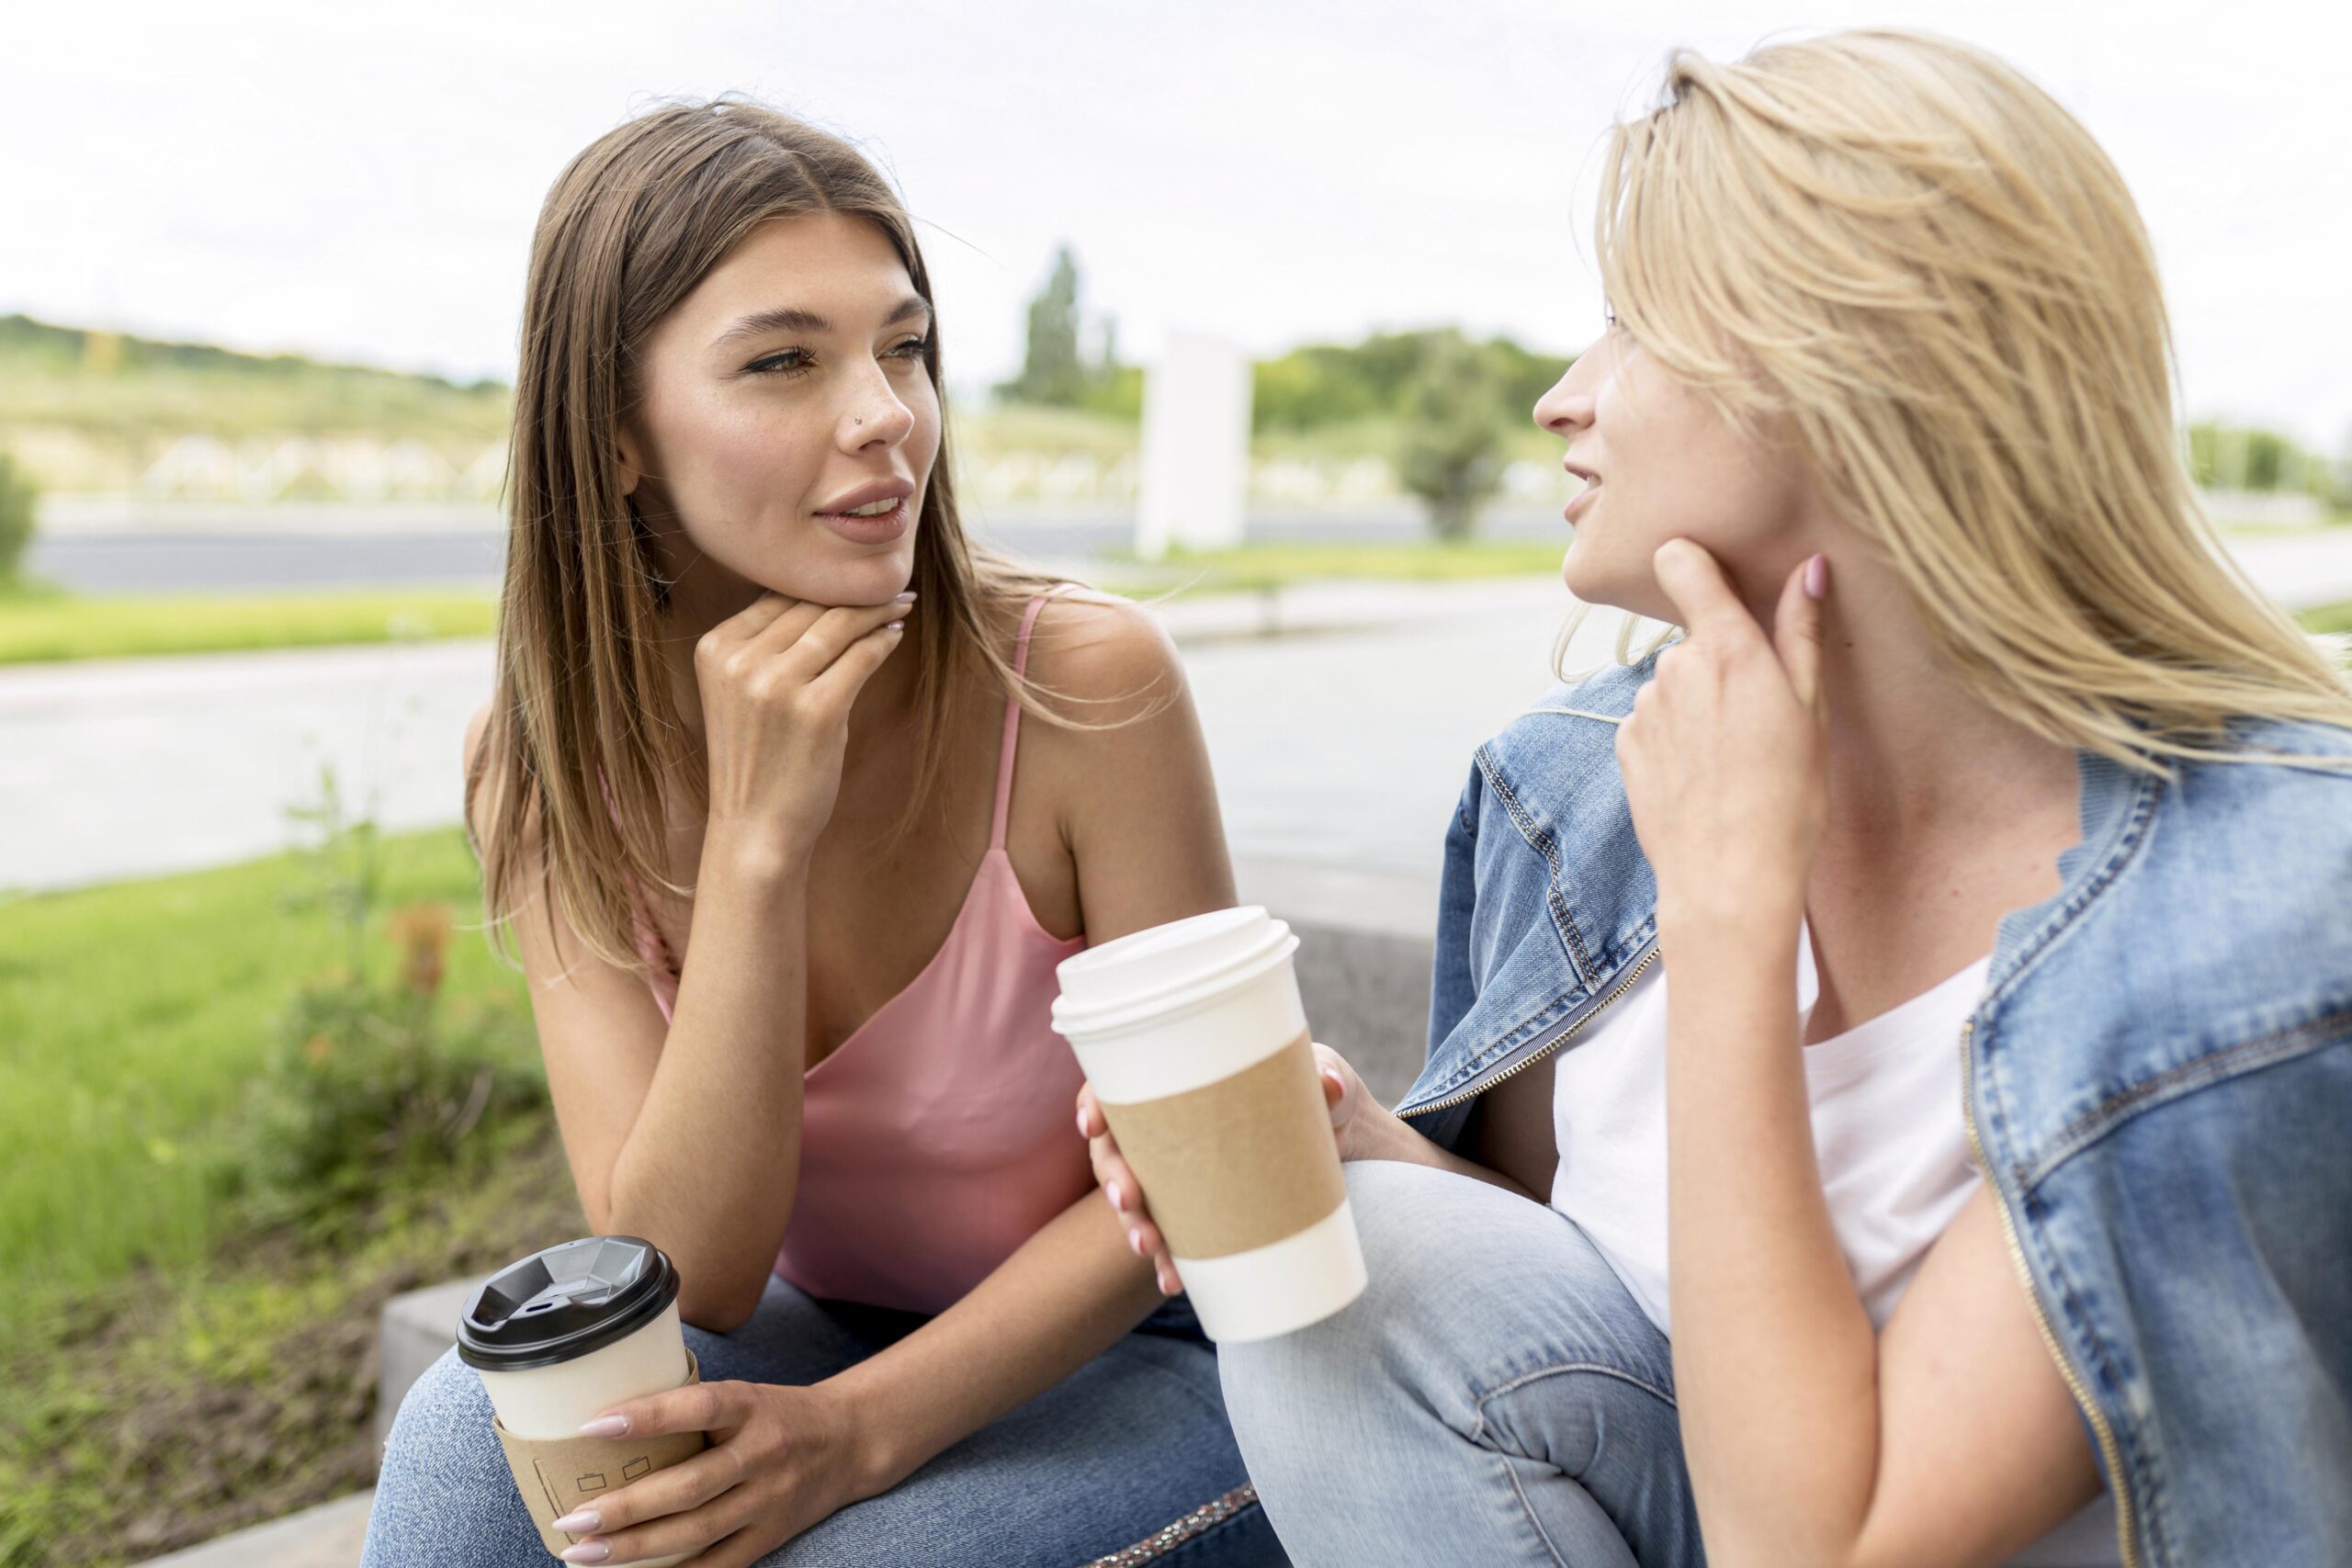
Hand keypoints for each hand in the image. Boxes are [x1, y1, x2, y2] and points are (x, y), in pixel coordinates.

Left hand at [545, 1377, 874, 1565]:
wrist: (849, 1442)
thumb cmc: (777, 1414)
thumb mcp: (742, 1394)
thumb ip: (690, 1407)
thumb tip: (605, 1419)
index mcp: (749, 1407)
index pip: (697, 1407)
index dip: (646, 1416)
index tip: (591, 1425)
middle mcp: (761, 1453)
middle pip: (688, 1487)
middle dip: (624, 1507)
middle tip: (571, 1519)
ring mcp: (768, 1500)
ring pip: (695, 1532)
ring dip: (634, 1547)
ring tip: (583, 1553)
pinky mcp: (770, 1536)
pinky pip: (717, 1564)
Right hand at [693, 592, 910, 866]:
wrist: (756, 829)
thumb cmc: (756, 761)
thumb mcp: (741, 694)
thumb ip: (765, 648)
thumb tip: (821, 598)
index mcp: (715, 649)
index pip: (775, 598)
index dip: (819, 586)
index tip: (850, 581)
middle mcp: (740, 661)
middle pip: (809, 606)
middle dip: (853, 593)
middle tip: (888, 584)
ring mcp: (777, 684)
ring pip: (839, 625)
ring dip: (876, 610)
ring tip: (900, 605)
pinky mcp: (817, 709)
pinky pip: (862, 656)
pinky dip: (883, 640)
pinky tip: (895, 634)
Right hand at [1077, 1043, 1374, 1296]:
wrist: (1343, 1139)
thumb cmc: (1317, 1091)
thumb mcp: (1324, 1076)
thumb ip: (1327, 1078)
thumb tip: (1331, 1086)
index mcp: (1181, 1082)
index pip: (1117, 1085)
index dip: (1094, 1103)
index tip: (1092, 1125)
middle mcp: (1167, 1129)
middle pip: (1115, 1149)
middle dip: (1112, 1177)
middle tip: (1126, 1199)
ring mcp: (1178, 1175)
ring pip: (1133, 1199)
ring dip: (1132, 1225)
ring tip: (1149, 1247)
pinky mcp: (1200, 1212)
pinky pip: (1172, 1239)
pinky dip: (1169, 1261)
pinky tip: (1174, 1281)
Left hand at [1616, 540, 1828, 942]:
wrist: (1730, 878)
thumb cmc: (1789, 796)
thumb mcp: (1811, 709)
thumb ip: (1802, 631)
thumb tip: (1812, 566)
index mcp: (1728, 649)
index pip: (1682, 562)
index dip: (1690, 560)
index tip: (1706, 572)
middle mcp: (1676, 668)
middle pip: (1692, 641)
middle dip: (1718, 663)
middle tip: (1756, 718)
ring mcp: (1644, 707)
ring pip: (1673, 686)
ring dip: (1696, 706)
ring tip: (1731, 759)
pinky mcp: (1624, 743)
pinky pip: (1652, 723)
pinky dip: (1673, 740)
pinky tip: (1701, 778)